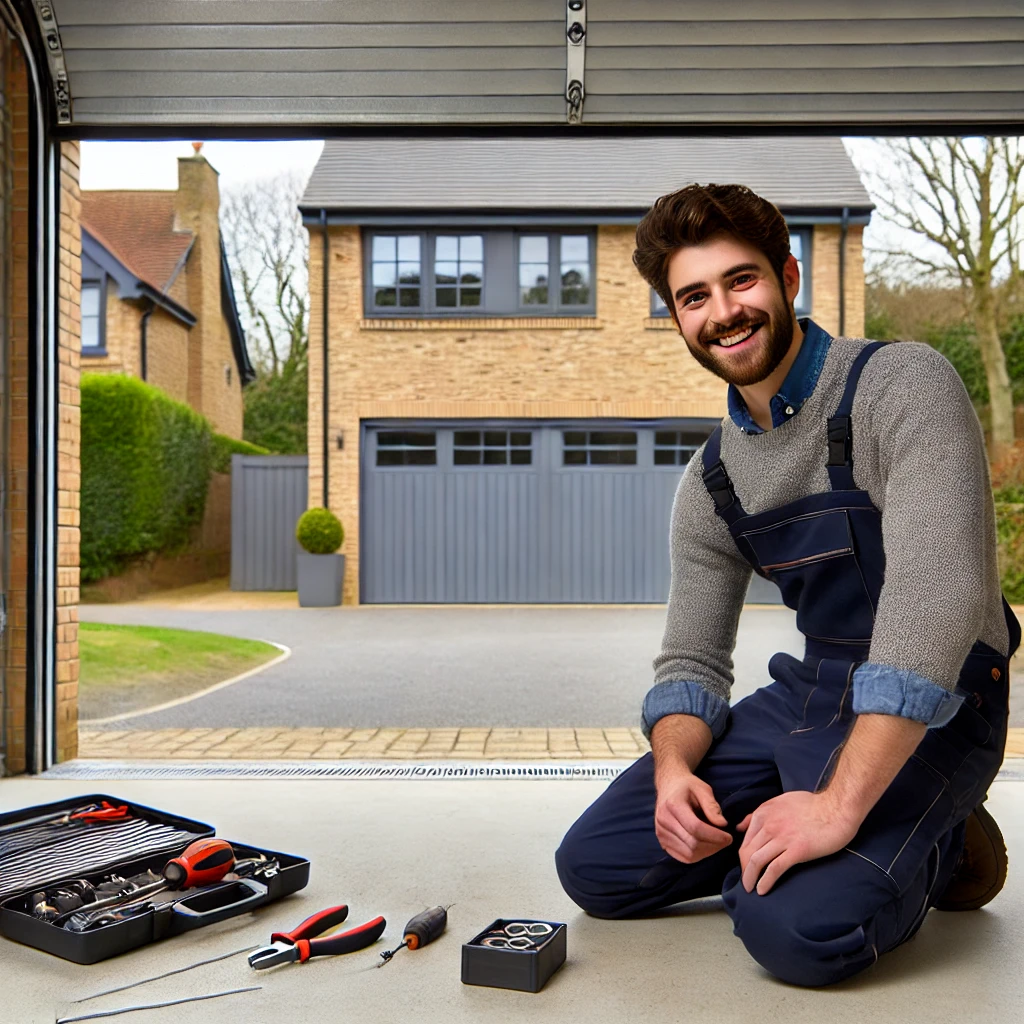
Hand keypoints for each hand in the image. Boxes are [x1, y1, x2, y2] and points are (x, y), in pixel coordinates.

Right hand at [654, 769, 731, 863]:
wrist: (669, 786)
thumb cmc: (688, 787)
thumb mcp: (703, 789)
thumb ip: (712, 806)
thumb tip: (723, 825)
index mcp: (673, 805)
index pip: (695, 828)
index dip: (715, 836)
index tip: (729, 837)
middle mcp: (664, 821)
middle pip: (692, 844)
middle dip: (714, 846)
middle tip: (726, 840)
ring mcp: (661, 833)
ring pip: (689, 854)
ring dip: (707, 852)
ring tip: (716, 842)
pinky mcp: (663, 842)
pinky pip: (683, 857)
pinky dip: (698, 855)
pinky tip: (705, 845)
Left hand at [737, 791, 859, 895]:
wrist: (836, 808)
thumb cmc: (812, 805)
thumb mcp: (780, 802)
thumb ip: (759, 814)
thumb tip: (741, 826)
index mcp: (764, 813)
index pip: (745, 840)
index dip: (743, 857)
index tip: (747, 867)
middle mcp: (769, 825)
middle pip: (747, 852)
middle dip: (745, 870)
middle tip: (747, 882)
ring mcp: (782, 838)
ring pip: (757, 861)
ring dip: (750, 878)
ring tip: (750, 889)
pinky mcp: (797, 850)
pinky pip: (775, 868)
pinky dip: (765, 881)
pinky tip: (762, 890)